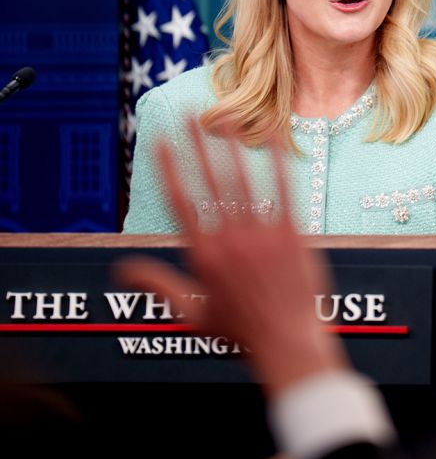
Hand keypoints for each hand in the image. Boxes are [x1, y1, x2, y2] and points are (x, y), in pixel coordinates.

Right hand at [114, 119, 346, 394]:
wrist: (287, 343)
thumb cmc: (240, 332)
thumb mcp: (189, 313)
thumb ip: (156, 284)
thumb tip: (120, 268)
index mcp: (203, 255)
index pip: (180, 201)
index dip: (169, 168)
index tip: (159, 142)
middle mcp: (231, 239)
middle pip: (210, 182)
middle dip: (197, 145)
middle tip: (188, 115)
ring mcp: (264, 235)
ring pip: (245, 181)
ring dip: (233, 147)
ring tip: (226, 118)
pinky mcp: (293, 234)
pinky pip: (285, 190)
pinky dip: (277, 162)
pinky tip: (273, 138)